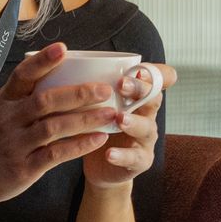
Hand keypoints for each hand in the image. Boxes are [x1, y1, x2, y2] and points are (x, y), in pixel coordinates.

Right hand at [0, 43, 119, 205]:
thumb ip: (24, 96)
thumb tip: (60, 73)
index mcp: (5, 102)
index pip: (22, 75)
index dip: (42, 61)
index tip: (62, 48)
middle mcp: (10, 120)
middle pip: (45, 100)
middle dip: (78, 93)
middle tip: (105, 89)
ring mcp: (17, 144)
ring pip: (54, 127)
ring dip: (85, 119)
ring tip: (110, 114)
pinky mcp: (24, 167)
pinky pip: (55, 154)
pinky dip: (78, 146)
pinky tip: (98, 139)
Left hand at [83, 63, 175, 189]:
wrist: (99, 165)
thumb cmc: (97, 126)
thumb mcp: (95, 103)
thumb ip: (89, 84)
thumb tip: (64, 56)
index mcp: (137, 97)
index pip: (156, 79)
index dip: (153, 73)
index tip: (137, 68)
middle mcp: (147, 115)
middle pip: (153, 98)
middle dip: (139, 90)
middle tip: (122, 85)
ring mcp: (146, 138)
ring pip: (147, 128)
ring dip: (133, 122)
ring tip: (119, 118)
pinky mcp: (140, 161)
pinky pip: (134, 158)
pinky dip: (122, 156)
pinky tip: (109, 153)